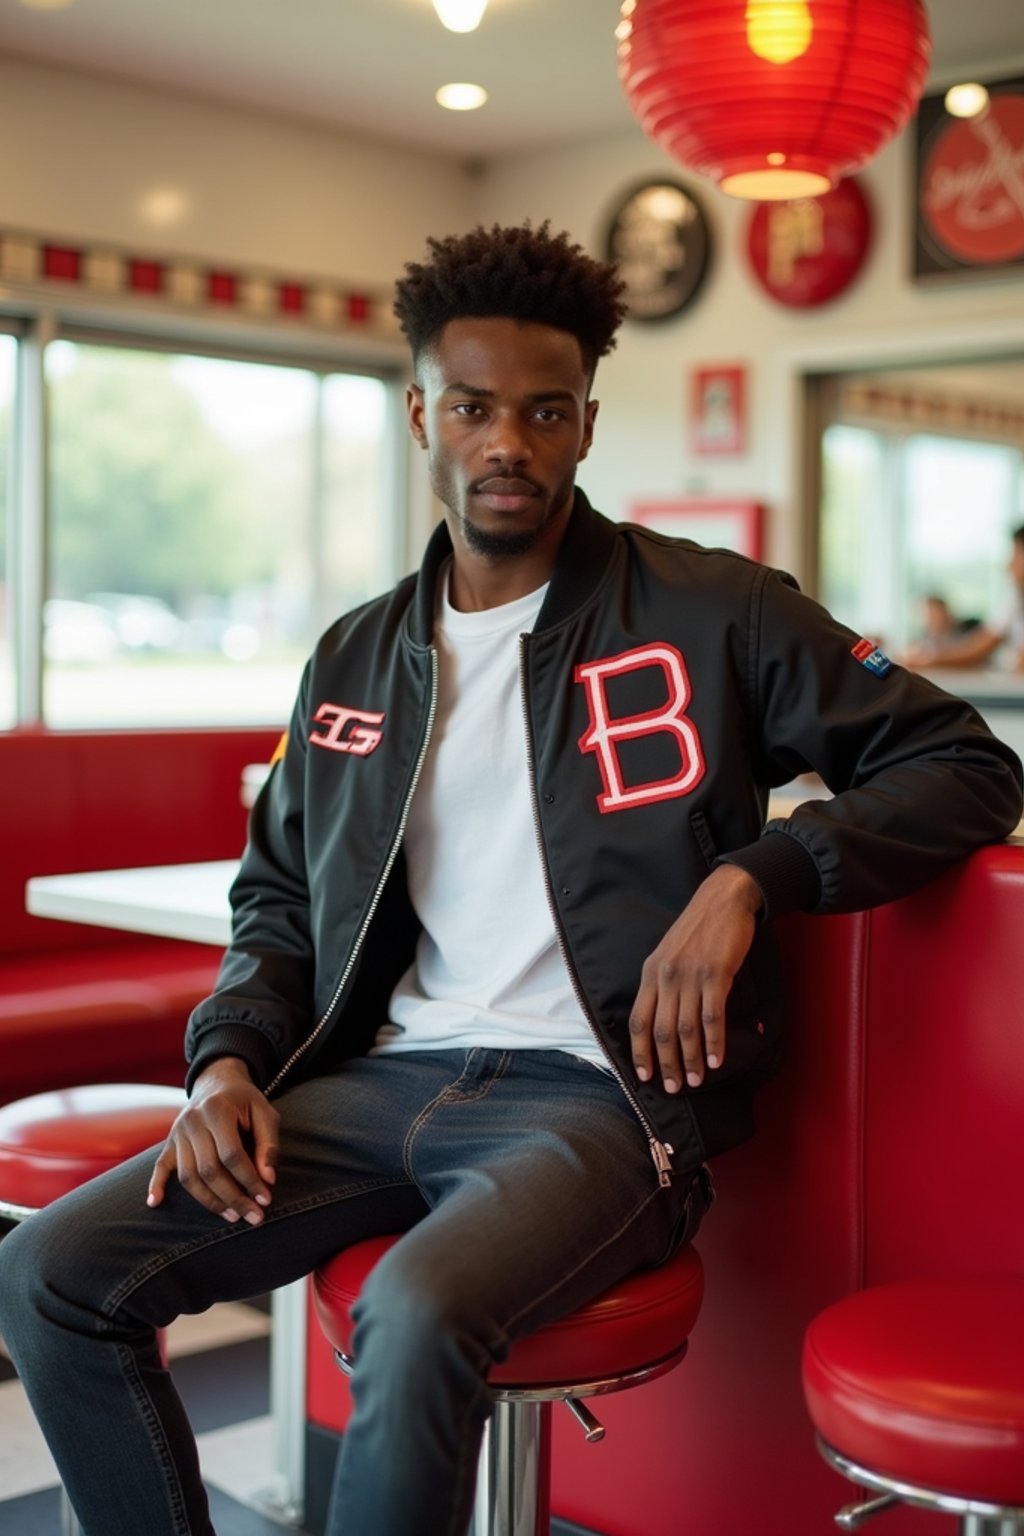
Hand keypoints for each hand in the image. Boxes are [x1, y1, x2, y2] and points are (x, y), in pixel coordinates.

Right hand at [147, 1057, 279, 1225]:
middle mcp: (192, 1121)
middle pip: (209, 1170)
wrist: (217, 1082)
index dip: (249, 1180)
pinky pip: (160, 1166)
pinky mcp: (169, 1142)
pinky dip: (156, 1185)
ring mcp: (178, 1132)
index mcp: (217, 1110)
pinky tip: (155, 1203)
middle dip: (233, 1197)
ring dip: (210, 1201)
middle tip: (253, 1217)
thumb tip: (268, 1180)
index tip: (265, 1200)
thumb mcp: (265, 1112)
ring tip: (233, 1217)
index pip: (231, 1154)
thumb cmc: (245, 1100)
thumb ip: (269, 1144)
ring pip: (188, 1176)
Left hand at [629, 865, 761, 1093]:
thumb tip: (663, 1020)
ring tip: (695, 1080)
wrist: (723, 899)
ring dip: (690, 1059)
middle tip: (673, 1087)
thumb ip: (663, 984)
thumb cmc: (698, 929)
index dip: (639, 1051)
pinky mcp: (715, 975)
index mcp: (650, 973)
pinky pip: (711, 1017)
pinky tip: (715, 1060)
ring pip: (686, 1029)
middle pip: (661, 1030)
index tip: (643, 1075)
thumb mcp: (669, 954)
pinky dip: (713, 1042)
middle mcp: (665, 977)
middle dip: (666, 1063)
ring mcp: (690, 976)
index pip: (638, 1019)